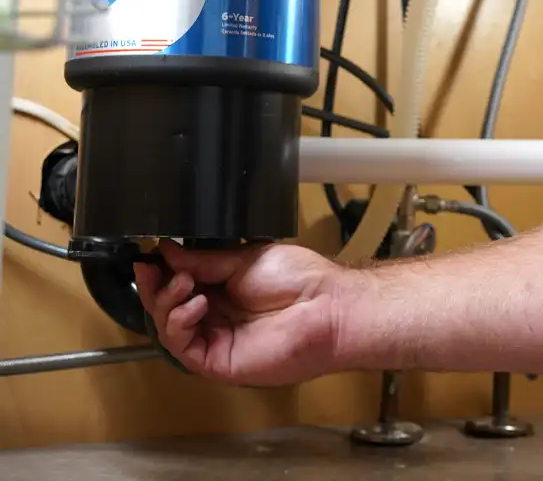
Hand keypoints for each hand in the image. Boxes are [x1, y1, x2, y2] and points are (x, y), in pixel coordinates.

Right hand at [134, 239, 343, 386]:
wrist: (326, 306)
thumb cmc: (298, 279)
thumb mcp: (244, 259)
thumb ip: (204, 259)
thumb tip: (167, 248)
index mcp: (223, 288)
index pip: (179, 284)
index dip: (161, 272)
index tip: (146, 256)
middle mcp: (217, 314)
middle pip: (168, 308)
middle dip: (156, 287)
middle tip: (152, 268)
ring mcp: (217, 339)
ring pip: (170, 329)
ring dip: (166, 303)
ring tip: (183, 284)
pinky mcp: (218, 362)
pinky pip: (184, 348)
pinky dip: (180, 324)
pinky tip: (195, 304)